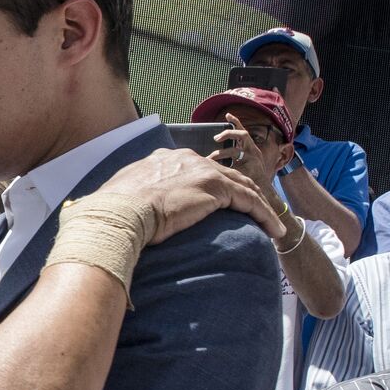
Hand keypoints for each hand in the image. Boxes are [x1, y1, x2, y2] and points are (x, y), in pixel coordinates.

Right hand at [96, 148, 286, 243]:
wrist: (119, 211)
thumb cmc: (115, 210)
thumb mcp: (123, 195)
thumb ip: (135, 194)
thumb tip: (127, 207)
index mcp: (165, 159)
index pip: (198, 170)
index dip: (210, 185)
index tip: (217, 201)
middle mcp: (187, 159)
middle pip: (225, 175)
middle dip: (241, 192)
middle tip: (253, 210)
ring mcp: (203, 171)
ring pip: (242, 187)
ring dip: (259, 205)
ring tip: (270, 223)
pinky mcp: (216, 188)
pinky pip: (250, 201)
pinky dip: (265, 216)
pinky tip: (274, 231)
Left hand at [208, 113, 271, 188]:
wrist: (261, 192)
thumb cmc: (247, 180)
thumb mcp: (236, 168)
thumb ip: (226, 162)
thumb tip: (206, 160)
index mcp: (249, 149)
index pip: (242, 132)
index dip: (236, 122)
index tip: (227, 115)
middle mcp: (252, 150)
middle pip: (243, 134)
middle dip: (228, 133)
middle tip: (215, 138)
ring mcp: (254, 156)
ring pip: (239, 145)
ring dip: (223, 150)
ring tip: (211, 156)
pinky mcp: (252, 162)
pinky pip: (237, 157)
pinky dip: (225, 158)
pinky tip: (214, 162)